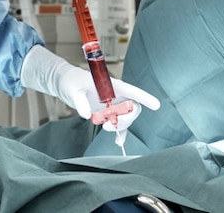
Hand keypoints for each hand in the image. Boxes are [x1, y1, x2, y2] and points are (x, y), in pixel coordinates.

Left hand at [20, 45, 159, 131]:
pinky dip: (121, 133)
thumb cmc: (71, 82)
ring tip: (105, 127)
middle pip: (132, 108)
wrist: (67, 85)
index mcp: (112, 85)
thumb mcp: (73, 90)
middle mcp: (116, 95)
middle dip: (126, 119)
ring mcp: (113, 104)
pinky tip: (118, 141)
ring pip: (127, 117)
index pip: (132, 91)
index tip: (156, 105)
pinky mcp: (108, 113)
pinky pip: (119, 125)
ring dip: (120, 126)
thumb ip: (80, 102)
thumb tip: (86, 114)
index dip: (145, 97)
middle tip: (110, 125)